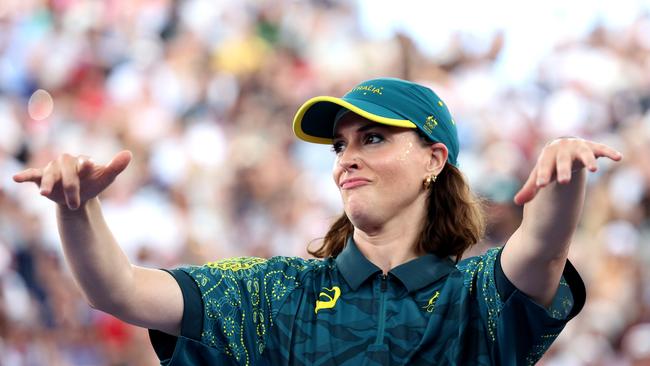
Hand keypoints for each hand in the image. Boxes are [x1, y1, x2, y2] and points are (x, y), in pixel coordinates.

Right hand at [13, 151, 131, 209]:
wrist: (81, 196)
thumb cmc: (94, 183)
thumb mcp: (106, 177)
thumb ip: (116, 166)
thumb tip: (129, 153)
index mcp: (82, 161)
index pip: (83, 162)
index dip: (85, 165)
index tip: (88, 166)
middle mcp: (66, 162)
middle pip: (66, 173)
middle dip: (71, 187)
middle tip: (76, 203)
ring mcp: (53, 169)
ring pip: (49, 175)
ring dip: (48, 185)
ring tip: (46, 195)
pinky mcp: (41, 177)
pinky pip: (32, 174)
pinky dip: (24, 175)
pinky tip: (15, 178)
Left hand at [513, 138, 621, 204]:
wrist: (561, 146)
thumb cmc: (549, 164)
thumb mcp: (540, 174)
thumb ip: (530, 188)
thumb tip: (516, 202)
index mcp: (547, 156)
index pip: (544, 167)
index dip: (542, 176)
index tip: (540, 186)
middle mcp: (562, 150)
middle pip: (562, 161)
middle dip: (563, 170)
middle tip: (563, 182)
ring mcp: (578, 147)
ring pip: (583, 154)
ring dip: (588, 160)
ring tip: (593, 170)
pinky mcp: (592, 147)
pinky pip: (601, 149)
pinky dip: (609, 152)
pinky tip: (618, 158)